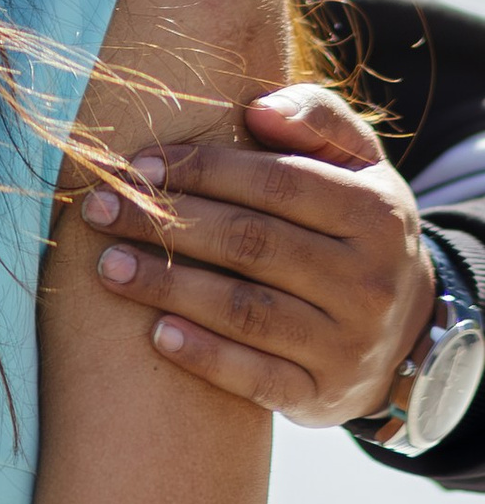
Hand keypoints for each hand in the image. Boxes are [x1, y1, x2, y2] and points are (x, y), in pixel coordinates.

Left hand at [75, 85, 432, 424]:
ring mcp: (348, 345)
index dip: (202, 169)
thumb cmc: (354, 227)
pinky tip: (155, 334)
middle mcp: (368, 281)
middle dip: (166, 223)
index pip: (277, 183)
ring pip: (246, 312)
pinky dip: (205, 357)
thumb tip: (259, 108)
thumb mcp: (358, 166)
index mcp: (376, 214)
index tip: (137, 166)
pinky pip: (257, 379)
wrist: (405, 331)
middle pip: (251, 244)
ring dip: (169, 287)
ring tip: (108, 267)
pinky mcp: (322, 395)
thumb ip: (316, 119)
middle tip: (98, 209)